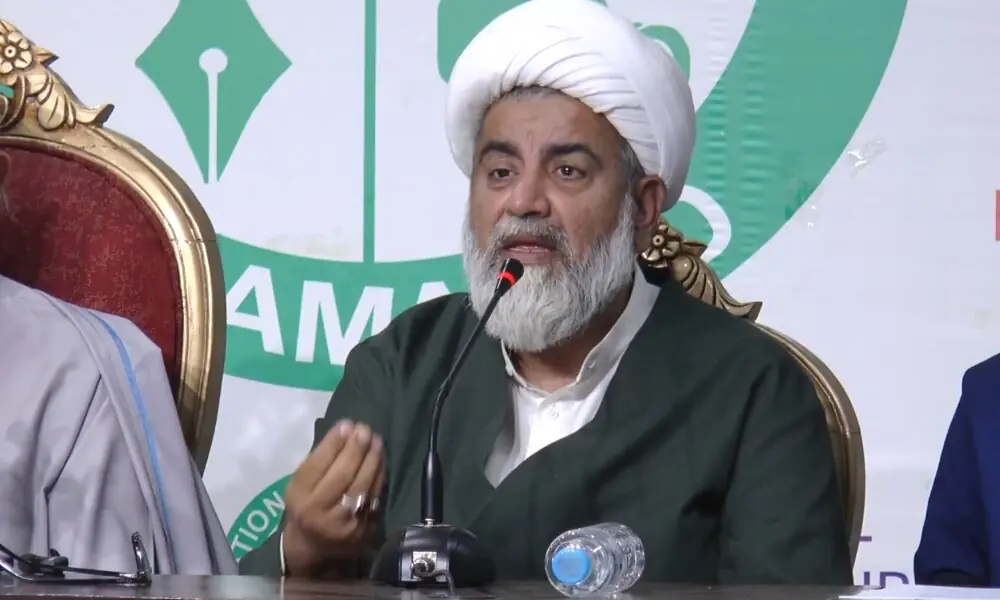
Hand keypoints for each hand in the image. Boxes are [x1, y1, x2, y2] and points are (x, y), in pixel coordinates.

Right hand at [282, 419, 383, 576]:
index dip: (333, 443)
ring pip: (362, 486)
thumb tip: (345, 431)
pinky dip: (379, 475)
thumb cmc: (305, 506)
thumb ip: (318, 462)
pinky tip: (380, 459)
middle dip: (355, 449)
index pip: (317, 466)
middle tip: (364, 429)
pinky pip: (374, 497)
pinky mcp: (364, 529)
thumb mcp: (299, 485)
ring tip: (376, 440)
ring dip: (372, 459)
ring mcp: (344, 523)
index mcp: (299, 498)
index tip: (346, 424)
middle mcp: (321, 512)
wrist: (313, 546)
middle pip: (342, 475)